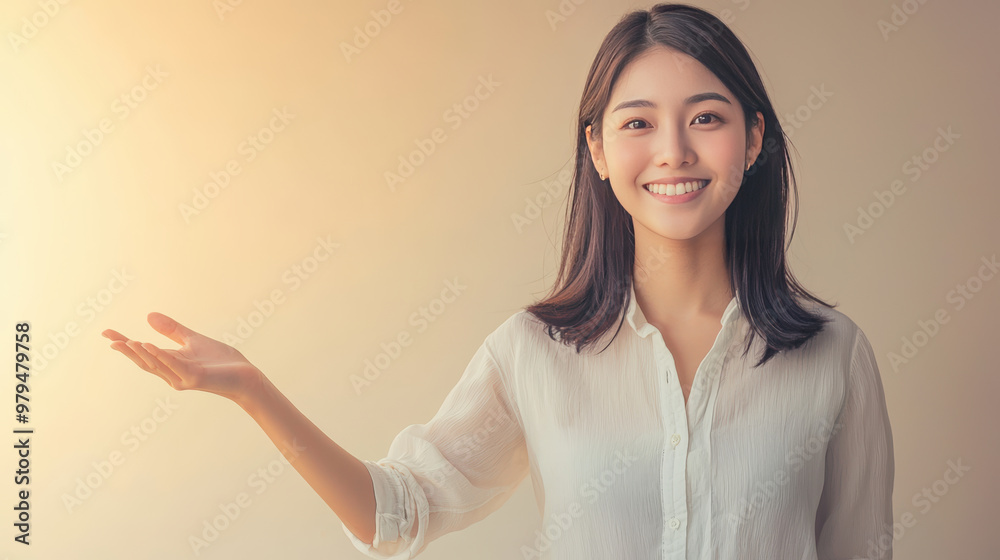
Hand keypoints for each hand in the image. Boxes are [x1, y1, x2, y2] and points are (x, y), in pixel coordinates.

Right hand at [102, 312, 263, 405]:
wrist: (244, 375)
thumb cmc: (220, 361)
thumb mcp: (192, 340)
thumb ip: (172, 330)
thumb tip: (148, 316)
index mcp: (170, 363)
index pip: (143, 353)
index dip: (125, 344)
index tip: (107, 333)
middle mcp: (172, 374)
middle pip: (144, 361)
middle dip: (127, 350)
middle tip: (110, 338)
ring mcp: (183, 378)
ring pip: (157, 364)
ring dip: (141, 353)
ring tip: (126, 341)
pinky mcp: (195, 378)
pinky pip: (175, 365)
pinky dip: (161, 355)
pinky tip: (149, 345)